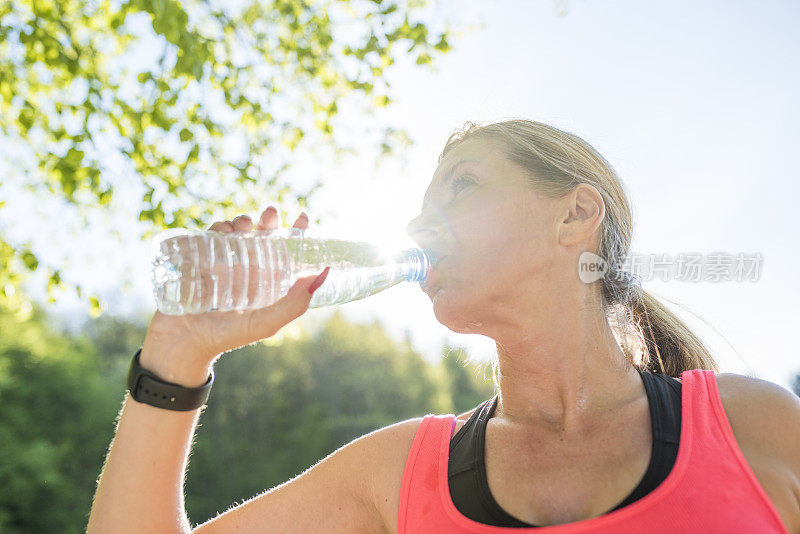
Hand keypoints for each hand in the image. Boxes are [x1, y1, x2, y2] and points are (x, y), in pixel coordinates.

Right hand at [140, 206, 328, 384]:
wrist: (183, 343)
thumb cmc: (226, 337)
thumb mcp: (265, 323)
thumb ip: (294, 305)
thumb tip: (323, 274)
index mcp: (266, 283)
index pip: (285, 253)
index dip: (295, 233)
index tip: (302, 217)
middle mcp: (246, 271)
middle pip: (261, 236)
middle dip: (267, 220)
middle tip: (269, 214)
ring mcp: (221, 264)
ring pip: (236, 232)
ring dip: (242, 220)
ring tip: (242, 225)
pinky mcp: (198, 260)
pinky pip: (210, 235)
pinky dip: (218, 226)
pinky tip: (222, 229)